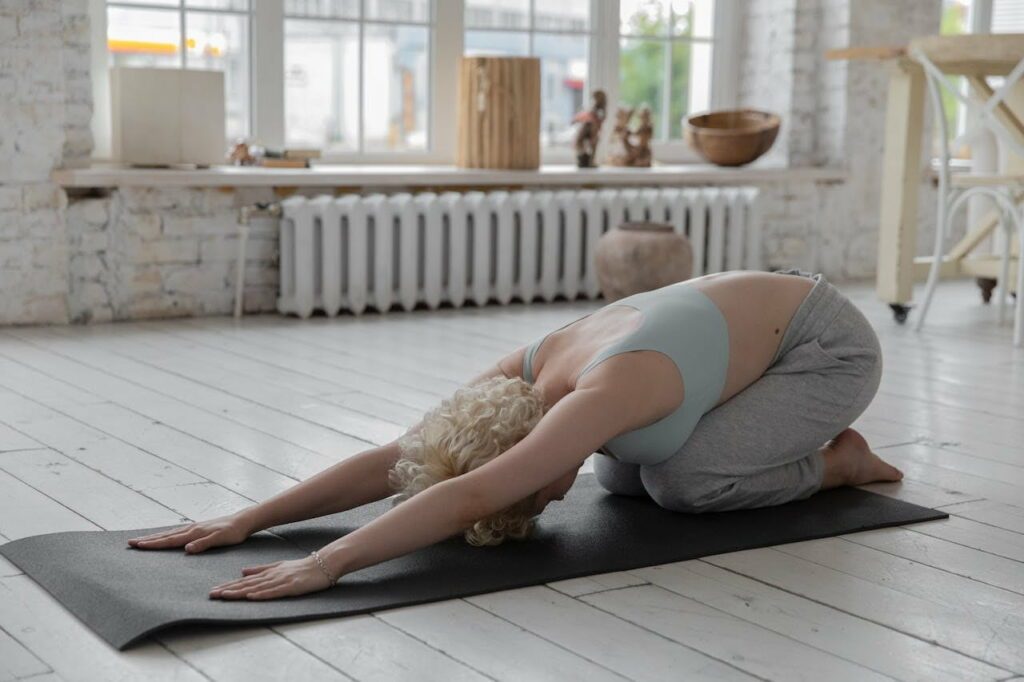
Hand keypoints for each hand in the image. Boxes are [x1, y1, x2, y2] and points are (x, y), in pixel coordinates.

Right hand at [127, 512, 254, 553]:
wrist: (242, 521)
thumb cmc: (233, 533)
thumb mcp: (220, 540)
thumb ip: (204, 544)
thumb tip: (186, 549)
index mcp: (194, 533)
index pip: (169, 540)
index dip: (153, 544)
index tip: (137, 545)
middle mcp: (191, 529)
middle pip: (165, 536)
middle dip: (148, 540)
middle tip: (130, 543)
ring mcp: (194, 528)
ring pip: (170, 533)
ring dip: (155, 537)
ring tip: (141, 540)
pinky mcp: (198, 528)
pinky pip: (177, 532)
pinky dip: (167, 534)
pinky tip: (164, 536)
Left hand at [209, 556, 334, 600]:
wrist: (323, 564)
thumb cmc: (301, 567)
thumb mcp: (279, 566)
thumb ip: (260, 569)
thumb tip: (242, 571)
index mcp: (268, 572)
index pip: (244, 581)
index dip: (229, 586)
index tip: (214, 591)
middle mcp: (271, 576)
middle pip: (246, 585)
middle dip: (228, 590)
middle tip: (212, 595)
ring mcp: (281, 581)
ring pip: (256, 588)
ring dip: (240, 593)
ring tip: (225, 596)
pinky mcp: (291, 587)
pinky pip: (274, 592)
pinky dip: (262, 595)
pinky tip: (251, 597)